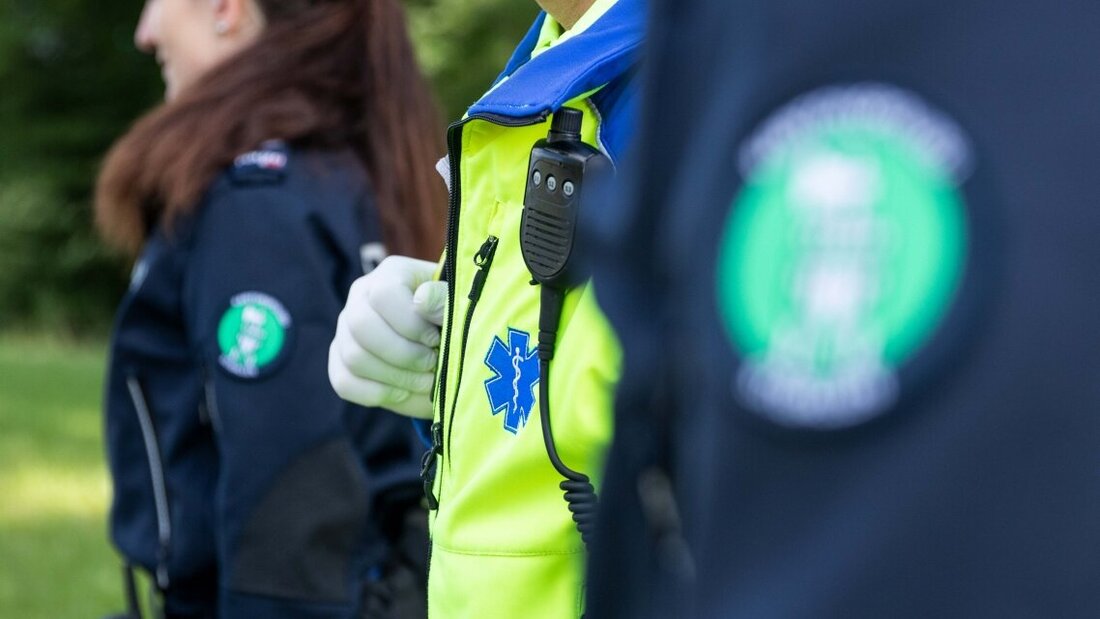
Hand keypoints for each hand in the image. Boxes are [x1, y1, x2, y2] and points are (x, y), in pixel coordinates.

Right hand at [329, 256, 446, 418]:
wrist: (448, 350)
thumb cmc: (456, 322)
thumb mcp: (459, 308)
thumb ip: (445, 300)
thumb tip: (422, 301)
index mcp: (391, 274)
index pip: (383, 294)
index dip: (411, 324)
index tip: (434, 340)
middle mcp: (361, 296)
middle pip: (361, 325)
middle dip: (402, 354)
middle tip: (431, 364)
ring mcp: (346, 329)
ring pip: (353, 356)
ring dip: (395, 377)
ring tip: (425, 380)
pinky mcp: (340, 360)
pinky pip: (344, 382)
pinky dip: (377, 393)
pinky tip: (403, 391)